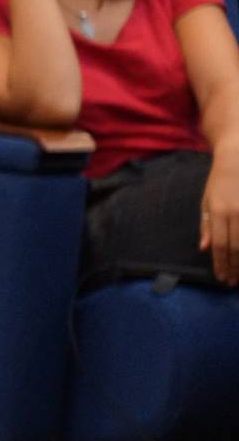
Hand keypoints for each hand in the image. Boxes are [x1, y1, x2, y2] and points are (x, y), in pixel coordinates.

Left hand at [201, 149, 238, 285]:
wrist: (238, 158)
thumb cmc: (220, 181)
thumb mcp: (207, 201)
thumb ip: (206, 225)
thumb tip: (205, 248)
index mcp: (219, 211)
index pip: (220, 245)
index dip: (221, 264)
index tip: (222, 278)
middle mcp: (237, 212)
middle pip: (237, 248)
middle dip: (235, 267)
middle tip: (234, 282)